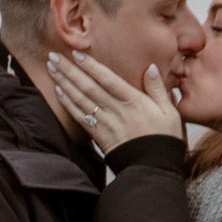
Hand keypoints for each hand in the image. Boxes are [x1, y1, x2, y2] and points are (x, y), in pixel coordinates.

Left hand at [46, 51, 182, 148]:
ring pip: (81, 100)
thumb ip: (158, 89)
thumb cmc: (164, 138)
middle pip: (89, 87)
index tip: (77, 54)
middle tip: (53, 56)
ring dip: (64, 83)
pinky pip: (80, 117)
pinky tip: (58, 91)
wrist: (153, 168)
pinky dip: (68, 104)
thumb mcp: (170, 112)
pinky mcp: (98, 136)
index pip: (108, 80)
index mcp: (134, 102)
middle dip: (70, 71)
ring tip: (51, 68)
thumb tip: (151, 68)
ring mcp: (105, 123)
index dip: (91, 66)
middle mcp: (116, 110)